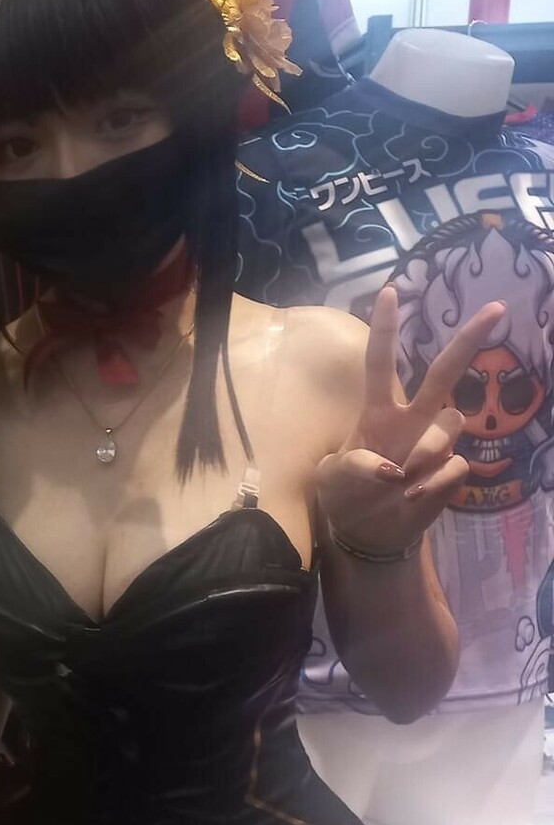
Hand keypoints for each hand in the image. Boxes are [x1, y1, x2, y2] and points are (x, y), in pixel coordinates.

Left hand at [316, 286, 504, 555]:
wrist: (366, 532)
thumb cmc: (344, 496)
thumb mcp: (329, 480)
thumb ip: (352, 467)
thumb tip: (389, 468)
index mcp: (377, 412)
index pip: (380, 362)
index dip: (385, 329)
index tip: (390, 292)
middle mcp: (411, 419)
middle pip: (443, 373)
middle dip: (467, 341)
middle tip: (494, 309)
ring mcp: (434, 444)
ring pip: (452, 421)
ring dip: (428, 449)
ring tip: (400, 481)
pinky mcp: (450, 472)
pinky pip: (454, 466)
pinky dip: (432, 485)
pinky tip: (413, 498)